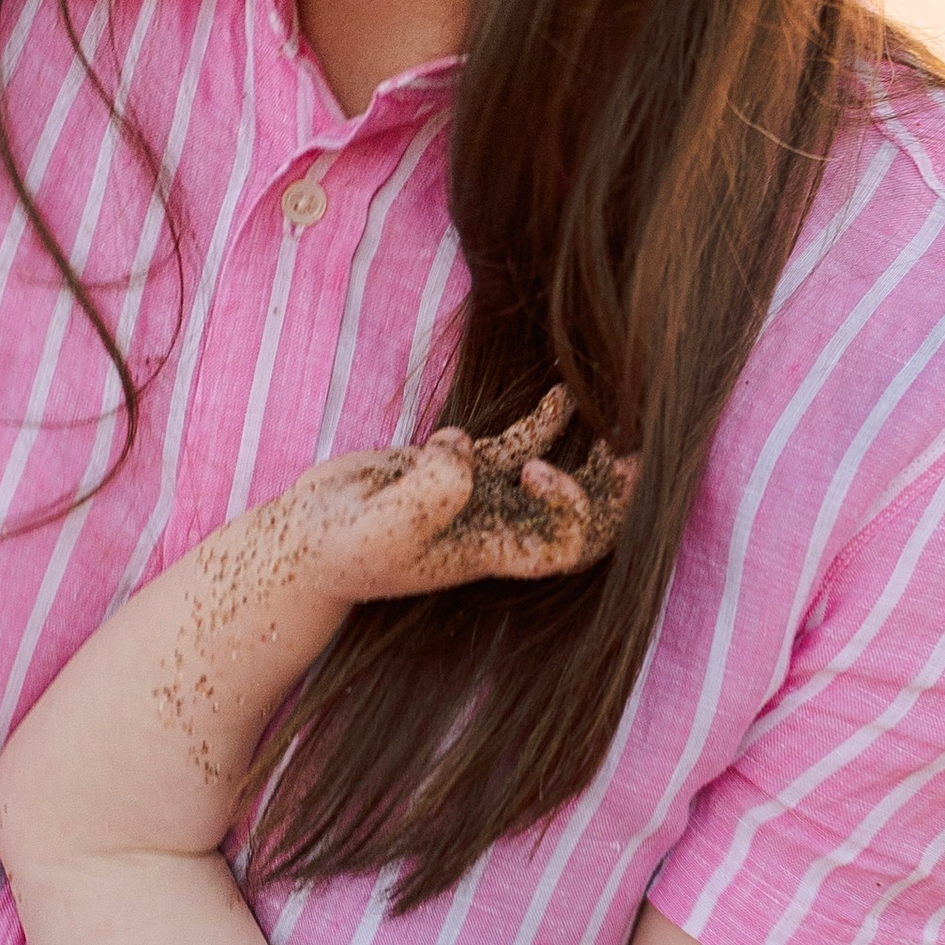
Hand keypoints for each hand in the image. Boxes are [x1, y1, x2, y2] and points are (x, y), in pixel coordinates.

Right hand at [292, 387, 635, 603]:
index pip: (567, 546)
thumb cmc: (342, 546)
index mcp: (492, 552)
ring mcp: (482, 496)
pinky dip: (545, 420)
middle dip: (613, 492)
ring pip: (560, 478)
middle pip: (582, 522)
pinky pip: (520, 444)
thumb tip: (466, 450)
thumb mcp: (382, 527)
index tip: (535, 471)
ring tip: (620, 417)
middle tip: (635, 451)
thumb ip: (430, 493)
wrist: (308, 537)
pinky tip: (561, 393)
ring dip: (591, 454)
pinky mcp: (459, 468)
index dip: (575, 508)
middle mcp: (499, 526)